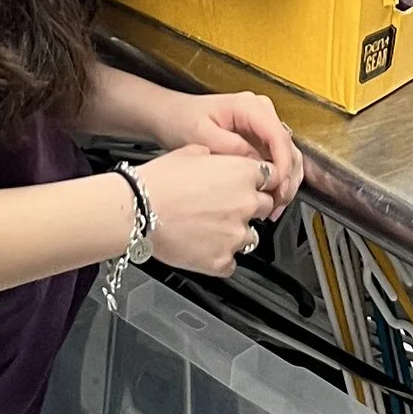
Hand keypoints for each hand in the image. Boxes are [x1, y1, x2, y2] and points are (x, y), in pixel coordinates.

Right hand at [136, 143, 273, 273]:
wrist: (139, 210)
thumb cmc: (159, 181)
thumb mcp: (192, 151)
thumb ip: (217, 156)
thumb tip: (218, 159)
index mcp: (243, 173)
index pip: (272, 177)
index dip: (259, 182)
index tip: (251, 185)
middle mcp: (247, 204)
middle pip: (265, 207)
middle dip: (249, 207)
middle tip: (223, 207)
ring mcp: (236, 235)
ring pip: (250, 237)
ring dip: (235, 233)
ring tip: (208, 229)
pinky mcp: (223, 260)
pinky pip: (231, 262)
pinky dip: (220, 257)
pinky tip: (202, 247)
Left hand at [151, 88, 302, 211]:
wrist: (171, 116)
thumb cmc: (182, 120)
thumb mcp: (201, 134)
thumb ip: (230, 147)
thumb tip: (255, 163)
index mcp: (249, 106)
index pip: (279, 137)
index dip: (282, 165)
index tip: (276, 187)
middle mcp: (261, 112)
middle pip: (288, 148)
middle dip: (286, 179)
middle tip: (276, 204)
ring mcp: (262, 125)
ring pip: (287, 156)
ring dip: (285, 183)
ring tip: (274, 207)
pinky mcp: (259, 138)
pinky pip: (276, 161)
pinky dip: (277, 181)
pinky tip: (270, 199)